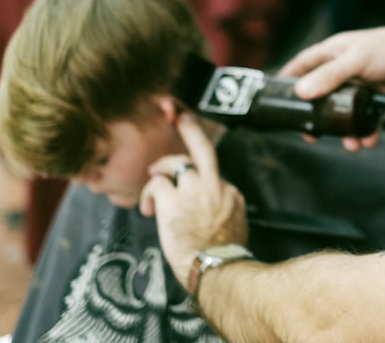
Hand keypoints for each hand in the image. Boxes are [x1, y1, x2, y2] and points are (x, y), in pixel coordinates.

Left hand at [140, 112, 247, 289]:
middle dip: (191, 129)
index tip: (193, 179)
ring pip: (176, 163)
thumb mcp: (235, 226)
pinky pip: (157, 184)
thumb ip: (226, 209)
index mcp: (231, 194)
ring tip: (153, 179)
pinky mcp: (174, 200)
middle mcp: (215, 186)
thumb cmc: (222, 256)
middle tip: (181, 116)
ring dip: (161, 170)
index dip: (200, 176)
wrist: (218, 268)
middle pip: (203, 149)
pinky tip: (149, 208)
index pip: (214, 174)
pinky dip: (149, 194)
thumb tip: (220, 207)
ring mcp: (195, 190)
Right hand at [280, 24, 384, 149]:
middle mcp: (343, 70)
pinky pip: (365, 120)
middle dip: (316, 117)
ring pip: (343, 113)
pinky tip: (368, 140)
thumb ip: (330, 76)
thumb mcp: (357, 58)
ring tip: (349, 144)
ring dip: (344, 130)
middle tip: (311, 134)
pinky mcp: (375, 100)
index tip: (276, 98)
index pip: (303, 65)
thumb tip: (302, 92)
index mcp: (333, 52)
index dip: (288, 80)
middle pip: (321, 95)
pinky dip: (365, 132)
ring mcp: (359, 86)